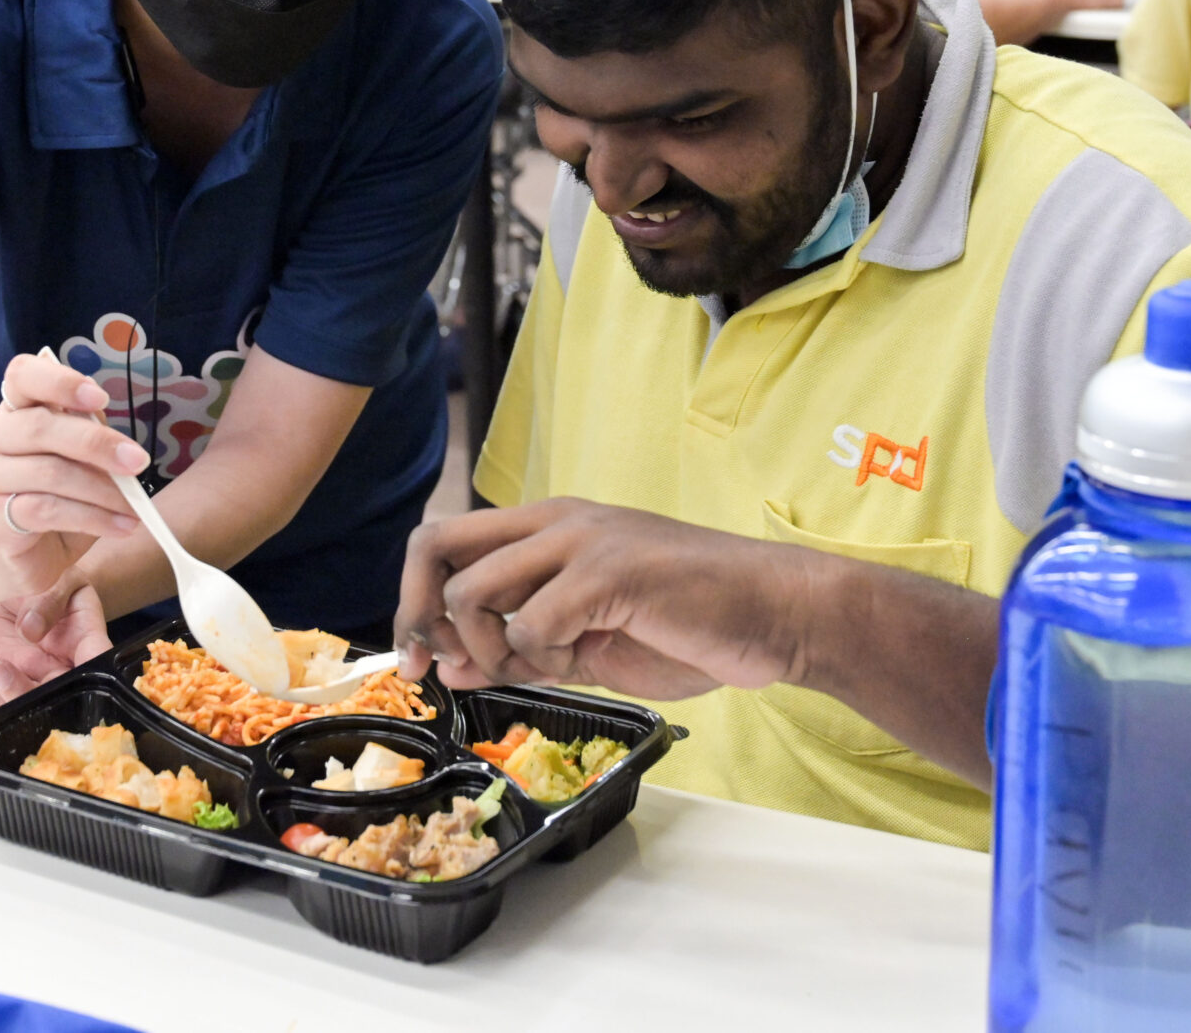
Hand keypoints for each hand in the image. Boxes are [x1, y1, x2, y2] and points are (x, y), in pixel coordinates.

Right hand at [0, 353, 146, 600]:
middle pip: (41, 426)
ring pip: (50, 472)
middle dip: (97, 443)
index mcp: (12, 411)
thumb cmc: (53, 499)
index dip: (60, 381)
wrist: (16, 558)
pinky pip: (49, 510)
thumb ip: (88, 438)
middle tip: (137, 462)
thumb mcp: (77, 462)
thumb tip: (117, 438)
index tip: (101, 399)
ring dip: (103, 490)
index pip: (22, 375)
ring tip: (135, 507)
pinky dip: (94, 518)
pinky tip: (121, 526)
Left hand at [0, 578, 111, 714]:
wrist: (35, 587)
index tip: (55, 677)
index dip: (82, 689)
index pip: (94, 674)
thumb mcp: (61, 579)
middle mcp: (62, 675)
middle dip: (17, 694)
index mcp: (88, 649)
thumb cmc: (58, 582)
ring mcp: (32, 682)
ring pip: (15, 710)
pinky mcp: (3, 680)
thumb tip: (29, 630)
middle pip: (47, 705)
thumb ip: (50, 599)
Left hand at [396, 498, 820, 700]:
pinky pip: (533, 624)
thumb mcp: (586, 645)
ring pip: (473, 591)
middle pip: (435, 545)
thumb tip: (449, 669)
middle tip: (431, 667)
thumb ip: (520, 650)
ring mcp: (581, 540)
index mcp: (547, 527)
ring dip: (489, 649)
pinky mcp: (609, 570)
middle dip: (417, 613)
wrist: (776, 614)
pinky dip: (542, 658)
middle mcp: (555, 521)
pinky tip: (580, 659)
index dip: (414, 600)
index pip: (445, 541)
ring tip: (536, 667)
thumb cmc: (691, 625)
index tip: (420, 661)